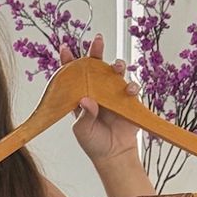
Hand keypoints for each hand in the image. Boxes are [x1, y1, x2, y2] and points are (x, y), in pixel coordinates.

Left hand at [59, 32, 141, 166]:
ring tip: (116, 67)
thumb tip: (86, 100)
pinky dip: (132, 86)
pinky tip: (129, 90)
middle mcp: (97, 90)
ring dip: (117, 65)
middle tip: (97, 41)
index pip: (73, 75)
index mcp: (81, 94)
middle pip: (95, 66)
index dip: (68, 60)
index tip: (64, 48)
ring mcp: (113, 93)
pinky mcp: (128, 100)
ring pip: (115, 72)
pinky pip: (132, 88)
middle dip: (96, 51)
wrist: (113, 155)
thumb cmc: (94, 142)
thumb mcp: (82, 130)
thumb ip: (84, 115)